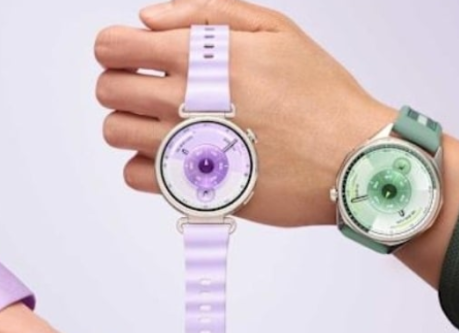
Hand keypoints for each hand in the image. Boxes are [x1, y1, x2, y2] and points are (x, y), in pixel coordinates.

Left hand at [95, 0, 396, 226]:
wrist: (351, 158)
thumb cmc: (320, 93)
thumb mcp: (275, 29)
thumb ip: (205, 12)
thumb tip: (147, 18)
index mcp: (200, 57)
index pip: (112, 47)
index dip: (115, 47)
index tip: (132, 54)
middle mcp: (184, 102)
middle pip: (107, 89)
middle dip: (121, 82)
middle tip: (152, 87)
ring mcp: (184, 149)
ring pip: (114, 133)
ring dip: (130, 123)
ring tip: (165, 122)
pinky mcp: (193, 190)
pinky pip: (135, 176)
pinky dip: (147, 165)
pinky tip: (178, 154)